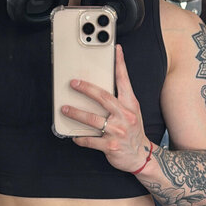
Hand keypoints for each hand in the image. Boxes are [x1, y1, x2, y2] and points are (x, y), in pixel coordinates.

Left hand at [61, 45, 150, 172]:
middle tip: (73, 83)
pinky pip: (90, 140)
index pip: (124, 81)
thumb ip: (119, 100)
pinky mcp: (111, 146)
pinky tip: (74, 136)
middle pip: (103, 97)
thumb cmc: (133, 131)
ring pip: (92, 119)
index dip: (120, 64)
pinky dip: (80, 138)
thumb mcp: (131, 112)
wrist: (141, 156)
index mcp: (130, 104)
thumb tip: (98, 89)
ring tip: (65, 108)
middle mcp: (125, 116)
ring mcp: (118, 131)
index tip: (116, 50)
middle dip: (86, 88)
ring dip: (76, 113)